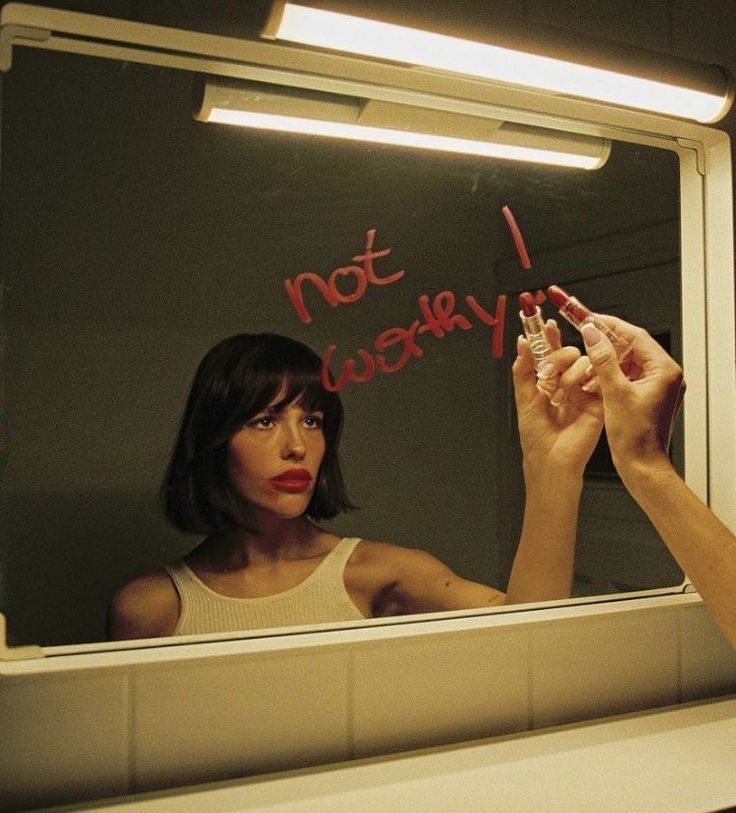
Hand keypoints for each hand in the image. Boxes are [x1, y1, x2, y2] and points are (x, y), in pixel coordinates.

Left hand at [513, 320, 603, 480]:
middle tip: (549, 375)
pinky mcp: (599, 399)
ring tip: (560, 396)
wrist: (552, 459)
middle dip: (557, 357)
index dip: (548, 336)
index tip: (544, 322)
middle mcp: (567, 383)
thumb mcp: (523, 398)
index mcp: (548, 381)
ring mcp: (584, 390)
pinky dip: (587, 378)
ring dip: (569, 374)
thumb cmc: (535, 435)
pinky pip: (598, 376)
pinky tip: (578, 391)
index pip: (550, 352)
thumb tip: (522, 342)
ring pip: (583, 361)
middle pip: (568, 352)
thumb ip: (523, 369)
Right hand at [580, 315, 684, 478]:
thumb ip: (603, 359)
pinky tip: (594, 379)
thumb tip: (592, 334)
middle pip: (632, 347)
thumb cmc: (635, 438)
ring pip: (628, 362)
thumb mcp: (614, 393)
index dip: (610, 325)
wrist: (642, 467)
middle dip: (607, 343)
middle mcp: (665, 376)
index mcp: (664, 371)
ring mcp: (657, 387)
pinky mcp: (648, 397)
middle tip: (584, 335)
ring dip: (606, 360)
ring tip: (586, 360)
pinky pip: (628, 377)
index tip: (589, 319)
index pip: (636, 336)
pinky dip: (610, 375)